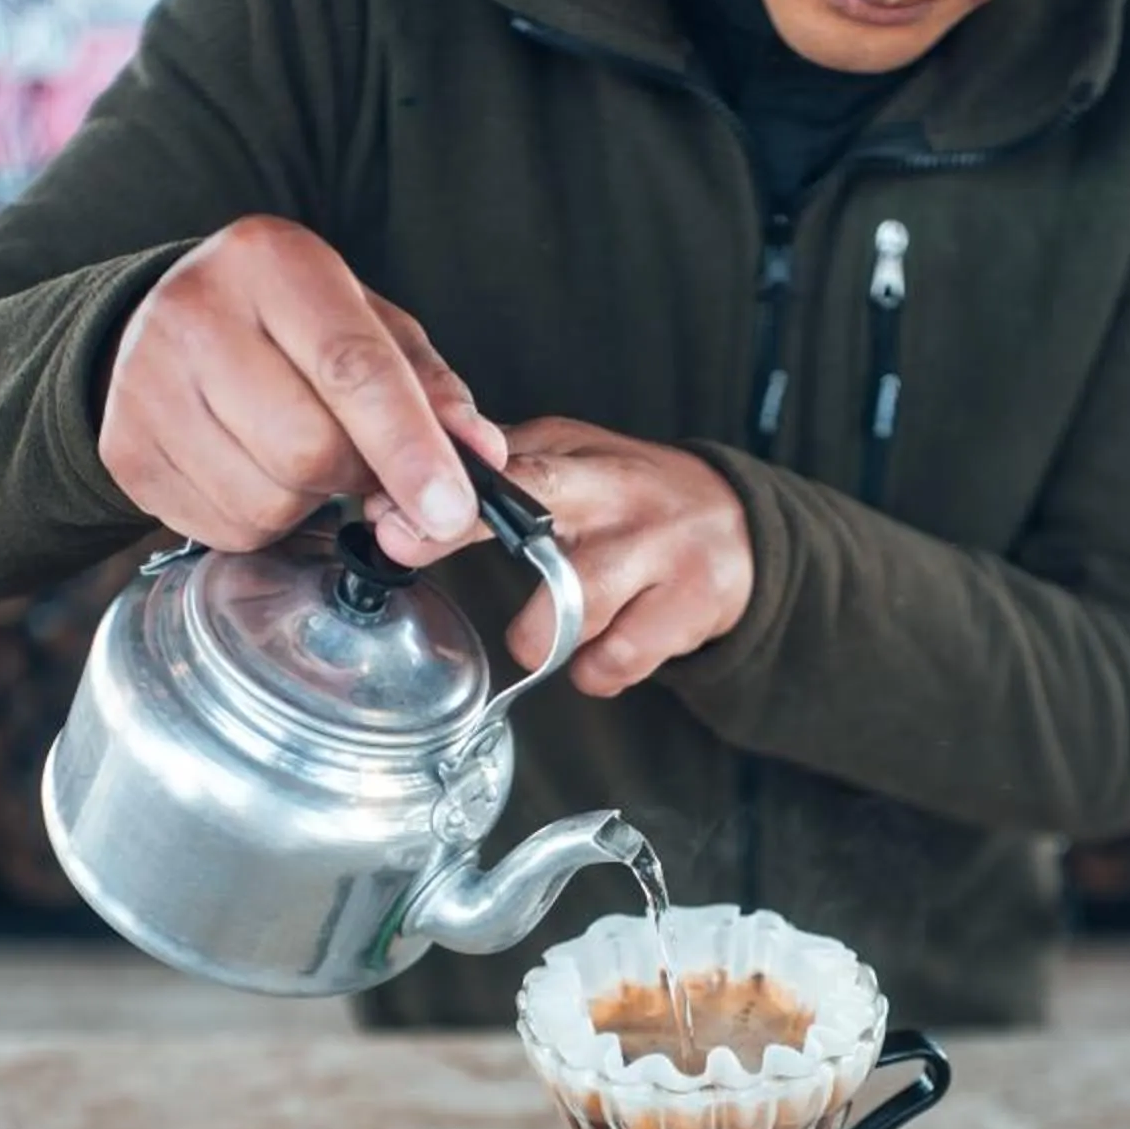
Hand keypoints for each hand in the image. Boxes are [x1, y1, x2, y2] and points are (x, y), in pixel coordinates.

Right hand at [97, 215, 505, 551]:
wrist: (158, 326)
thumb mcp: (368, 325)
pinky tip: (251, 471)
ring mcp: (147, 384)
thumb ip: (432, 389)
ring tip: (296, 455)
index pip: (352, 368)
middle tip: (363, 462)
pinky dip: (261, 522)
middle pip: (310, 450)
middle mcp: (196, 312)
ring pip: (268, 502)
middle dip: (359, 478)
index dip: (411, 449)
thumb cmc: (286, 326)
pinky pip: (226, 529)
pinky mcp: (125, 451)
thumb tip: (481, 457)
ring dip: (308, 504)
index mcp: (272, 262)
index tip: (453, 509)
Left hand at [365, 419, 753, 696]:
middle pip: (528, 518)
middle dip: (456, 530)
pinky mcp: (689, 608)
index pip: (503, 467)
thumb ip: (500, 471)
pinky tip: (609, 644)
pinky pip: (607, 666)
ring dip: (543, 637)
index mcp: (578, 458)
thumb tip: (401, 482)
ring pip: (562, 619)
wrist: (747, 529)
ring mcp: (657, 552)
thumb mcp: (576, 460)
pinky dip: (594, 670)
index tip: (382, 513)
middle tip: (404, 544)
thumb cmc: (634, 499)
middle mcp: (616, 496)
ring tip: (563, 618)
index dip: (438, 493)